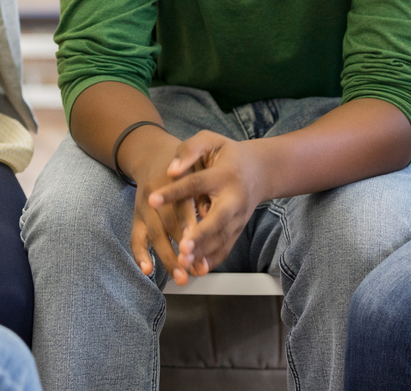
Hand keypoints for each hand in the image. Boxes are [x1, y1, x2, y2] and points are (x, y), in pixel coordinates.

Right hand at [120, 126, 199, 285]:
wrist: (151, 152)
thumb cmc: (183, 163)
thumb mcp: (196, 162)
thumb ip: (201, 186)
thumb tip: (208, 213)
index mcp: (173, 181)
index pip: (181, 206)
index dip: (189, 225)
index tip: (197, 243)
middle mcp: (156, 196)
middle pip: (168, 225)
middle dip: (181, 248)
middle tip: (194, 269)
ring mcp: (144, 207)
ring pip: (154, 235)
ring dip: (167, 258)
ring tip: (181, 278)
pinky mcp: (137, 216)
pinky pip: (135, 238)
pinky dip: (140, 254)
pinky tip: (148, 270)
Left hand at [148, 131, 266, 277]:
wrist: (259, 170)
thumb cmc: (227, 154)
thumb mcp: (210, 140)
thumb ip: (190, 150)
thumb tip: (170, 170)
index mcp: (224, 175)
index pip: (196, 183)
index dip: (174, 191)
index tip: (152, 199)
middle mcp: (234, 199)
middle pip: (217, 219)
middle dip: (200, 235)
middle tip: (182, 248)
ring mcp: (238, 217)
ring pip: (220, 238)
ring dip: (202, 253)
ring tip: (182, 263)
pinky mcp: (238, 229)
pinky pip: (225, 247)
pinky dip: (212, 260)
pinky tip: (196, 269)